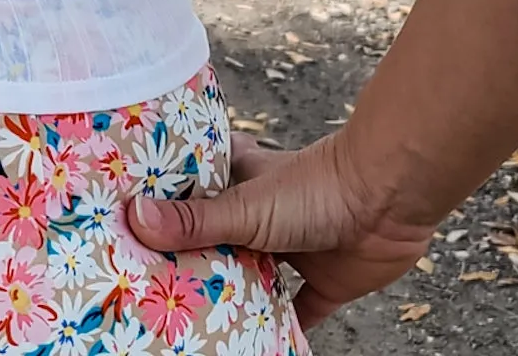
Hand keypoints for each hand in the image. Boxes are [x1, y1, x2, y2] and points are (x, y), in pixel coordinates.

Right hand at [125, 131, 436, 329]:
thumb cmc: (316, 187)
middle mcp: (260, 214)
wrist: (389, 201)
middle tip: (151, 287)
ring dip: (231, 295)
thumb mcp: (247, 205)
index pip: (189, 189)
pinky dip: (280, 331)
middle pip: (216, 240)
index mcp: (238, 180)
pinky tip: (254, 347)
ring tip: (190, 321)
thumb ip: (195, 219)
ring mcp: (291, 249)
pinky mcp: (322, 283)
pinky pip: (296, 314)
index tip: (128, 226)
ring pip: (251, 277)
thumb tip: (135, 219)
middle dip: (191, 261)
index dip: (162, 206)